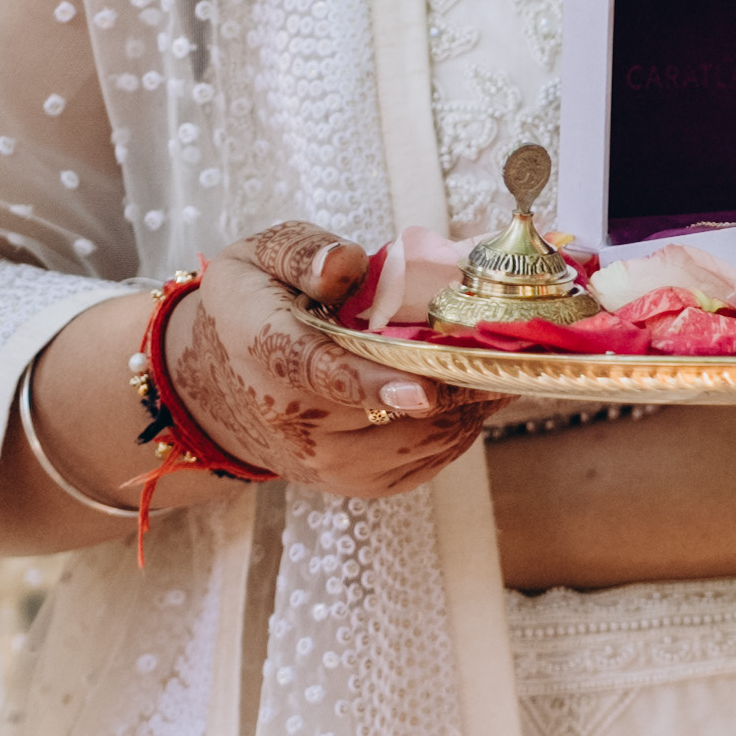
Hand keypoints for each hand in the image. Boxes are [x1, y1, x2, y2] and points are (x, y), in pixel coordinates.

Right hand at [163, 227, 489, 500]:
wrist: (227, 387)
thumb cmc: (257, 309)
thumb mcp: (257, 258)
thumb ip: (300, 252)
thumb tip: (342, 263)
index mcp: (266, 349)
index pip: (319, 371)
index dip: (373, 384)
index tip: (422, 390)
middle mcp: (295, 418)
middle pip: (395, 408)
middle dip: (457, 372)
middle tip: (508, 337)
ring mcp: (331, 462)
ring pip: (429, 435)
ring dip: (469, 396)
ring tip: (488, 356)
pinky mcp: (365, 483)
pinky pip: (435, 454)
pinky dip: (462, 420)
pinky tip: (461, 386)